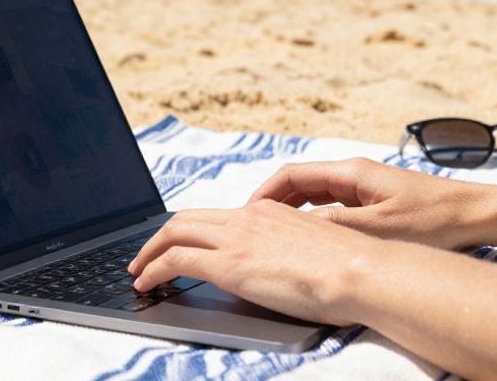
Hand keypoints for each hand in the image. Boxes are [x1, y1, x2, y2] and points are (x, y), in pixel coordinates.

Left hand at [126, 201, 373, 325]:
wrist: (358, 271)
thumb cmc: (350, 270)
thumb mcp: (314, 250)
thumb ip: (291, 252)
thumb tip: (282, 268)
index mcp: (269, 211)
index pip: (218, 215)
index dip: (192, 229)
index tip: (180, 244)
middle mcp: (248, 217)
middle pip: (188, 218)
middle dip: (160, 237)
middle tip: (146, 256)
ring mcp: (236, 237)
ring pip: (173, 233)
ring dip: (149, 252)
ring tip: (138, 271)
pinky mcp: (228, 263)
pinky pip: (174, 260)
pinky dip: (153, 269)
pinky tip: (146, 284)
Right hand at [248, 158, 492, 249]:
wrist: (477, 214)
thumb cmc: (434, 219)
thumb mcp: (379, 228)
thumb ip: (335, 225)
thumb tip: (295, 226)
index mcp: (350, 172)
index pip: (291, 174)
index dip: (264, 193)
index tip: (246, 213)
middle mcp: (353, 173)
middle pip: (299, 183)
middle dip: (273, 203)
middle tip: (252, 228)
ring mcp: (364, 186)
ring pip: (315, 195)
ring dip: (293, 211)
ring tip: (274, 235)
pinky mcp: (375, 201)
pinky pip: (333, 205)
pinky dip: (315, 218)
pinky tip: (311, 239)